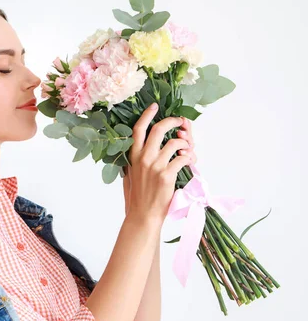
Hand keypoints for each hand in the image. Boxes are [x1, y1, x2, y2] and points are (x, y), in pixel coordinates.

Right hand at [122, 102, 194, 223]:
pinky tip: (189, 162)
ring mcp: (155, 166)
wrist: (143, 215)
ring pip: (175, 143)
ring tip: (188, 151)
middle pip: (159, 129)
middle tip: (180, 122)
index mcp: (133, 156)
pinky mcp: (167, 175)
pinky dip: (189, 158)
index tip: (155, 106)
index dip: (147, 115)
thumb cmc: (138, 197)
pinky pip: (183, 158)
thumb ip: (135, 161)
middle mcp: (143, 158)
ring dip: (186, 144)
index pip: (138, 129)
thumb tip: (143, 148)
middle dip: (173, 122)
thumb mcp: (130, 175)